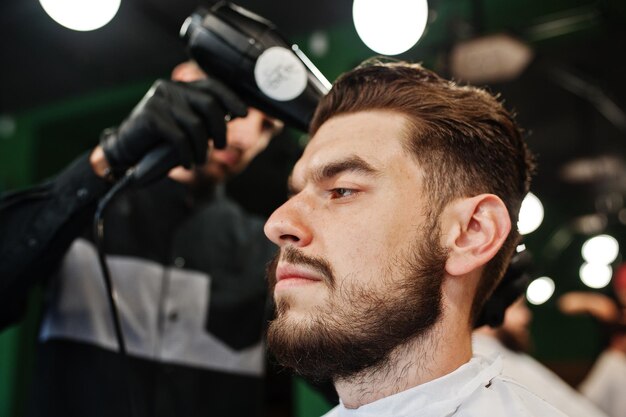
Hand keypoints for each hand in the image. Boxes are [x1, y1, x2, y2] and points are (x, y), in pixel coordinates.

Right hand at [99, 77, 246, 177]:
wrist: (123, 151)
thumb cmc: (158, 141)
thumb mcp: (184, 126)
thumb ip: (203, 118)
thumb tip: (231, 117)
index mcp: (180, 87)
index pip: (212, 86)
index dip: (231, 99)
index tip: (243, 114)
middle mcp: (170, 88)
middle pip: (209, 105)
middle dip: (220, 130)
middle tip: (220, 147)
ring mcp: (159, 100)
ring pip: (196, 125)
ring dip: (203, 148)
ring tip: (200, 161)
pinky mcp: (150, 116)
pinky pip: (179, 137)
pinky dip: (187, 154)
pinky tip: (187, 163)